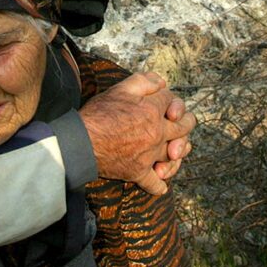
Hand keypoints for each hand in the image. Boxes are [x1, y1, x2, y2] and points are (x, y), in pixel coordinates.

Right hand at [79, 72, 194, 194]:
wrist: (80, 143)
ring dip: (179, 152)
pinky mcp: (138, 172)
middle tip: (183, 122)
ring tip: (177, 150)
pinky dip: (159, 185)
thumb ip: (144, 81)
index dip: (169, 99)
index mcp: (153, 111)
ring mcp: (149, 155)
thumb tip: (162, 83)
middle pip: (184, 127)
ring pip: (175, 155)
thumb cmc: (98, 114)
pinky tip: (161, 183)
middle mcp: (156, 133)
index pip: (172, 101)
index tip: (163, 101)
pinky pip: (154, 183)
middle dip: (187, 122)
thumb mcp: (119, 89)